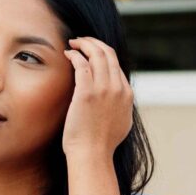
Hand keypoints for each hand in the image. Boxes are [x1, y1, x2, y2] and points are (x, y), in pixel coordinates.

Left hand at [61, 36, 133, 157]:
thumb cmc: (101, 143)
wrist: (92, 154)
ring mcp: (104, 89)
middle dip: (94, 42)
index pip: (116, 64)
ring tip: (74, 42)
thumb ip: (121, 106)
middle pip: (108, 54)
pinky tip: (68, 54)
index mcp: (126, 93)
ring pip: (97, 54)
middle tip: (81, 40)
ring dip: (84, 44)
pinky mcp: (87, 92)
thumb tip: (118, 100)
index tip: (90, 51)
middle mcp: (118, 88)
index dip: (103, 53)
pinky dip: (75, 55)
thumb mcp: (121, 122)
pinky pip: (82, 64)